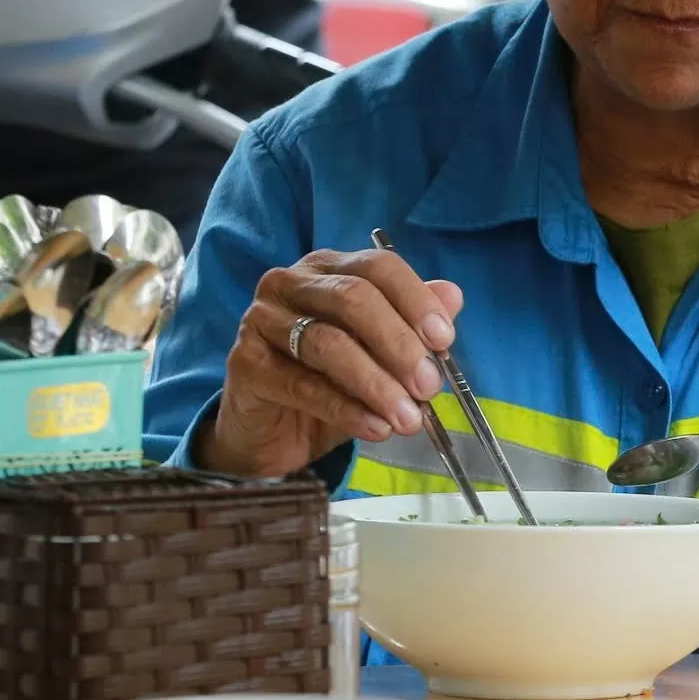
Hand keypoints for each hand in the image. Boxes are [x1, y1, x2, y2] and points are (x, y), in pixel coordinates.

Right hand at [201, 249, 463, 478]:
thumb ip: (412, 326)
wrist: (271, 432)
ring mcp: (261, 319)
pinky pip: (302, 385)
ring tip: (408, 418)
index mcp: (328, 269)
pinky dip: (346, 409)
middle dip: (398, 344)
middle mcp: (290, 283)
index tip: (445, 339)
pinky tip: (375, 427)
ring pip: (328, 343)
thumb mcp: (379, 357)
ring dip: (376, 384)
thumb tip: (453, 297)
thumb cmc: (328, 384)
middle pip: (353, 298)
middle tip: (429, 386)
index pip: (377, 267)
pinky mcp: (245, 363)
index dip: (415, 300)